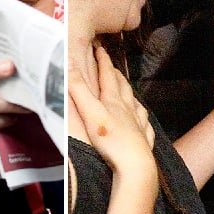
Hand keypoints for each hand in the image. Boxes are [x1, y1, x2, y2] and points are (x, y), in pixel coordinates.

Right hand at [69, 46, 154, 173]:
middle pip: (123, 87)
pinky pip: (145, 125)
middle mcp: (129, 110)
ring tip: (128, 90)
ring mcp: (138, 125)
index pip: (108, 76)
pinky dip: (142, 118)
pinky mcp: (143, 140)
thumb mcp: (91, 112)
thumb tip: (68, 63)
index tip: (100, 48)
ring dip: (130, 94)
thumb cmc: (112, 140)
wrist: (135, 165)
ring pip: (136, 104)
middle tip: (113, 67)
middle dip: (117, 74)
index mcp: (114, 101)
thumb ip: (79, 90)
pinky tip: (142, 120)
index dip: (103, 61)